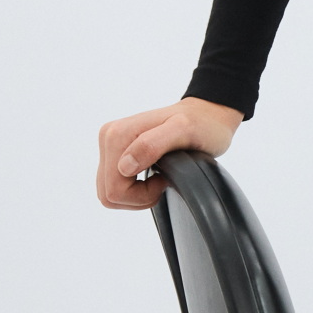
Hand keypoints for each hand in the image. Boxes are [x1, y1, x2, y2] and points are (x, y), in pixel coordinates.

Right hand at [96, 97, 242, 209]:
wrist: (205, 115)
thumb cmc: (200, 124)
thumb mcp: (184, 131)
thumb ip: (152, 145)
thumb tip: (124, 166)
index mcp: (117, 134)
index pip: (114, 189)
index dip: (143, 194)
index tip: (165, 177)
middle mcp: (108, 137)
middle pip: (108, 193)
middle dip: (138, 197)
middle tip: (163, 181)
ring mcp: (110, 146)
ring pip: (109, 192)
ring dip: (136, 195)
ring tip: (159, 179)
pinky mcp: (115, 154)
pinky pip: (114, 186)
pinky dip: (134, 190)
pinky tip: (153, 177)